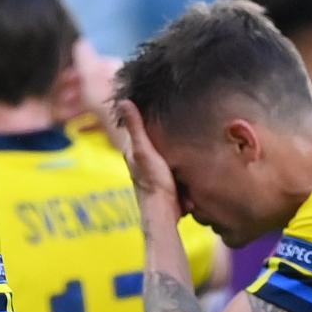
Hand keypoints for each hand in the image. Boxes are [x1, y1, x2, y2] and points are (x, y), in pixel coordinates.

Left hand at [115, 100, 181, 215]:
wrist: (164, 211)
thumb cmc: (153, 181)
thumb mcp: (144, 150)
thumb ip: (136, 127)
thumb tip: (123, 101)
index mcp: (131, 151)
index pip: (135, 127)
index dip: (142, 114)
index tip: (153, 101)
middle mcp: (139, 160)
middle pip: (150, 139)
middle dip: (160, 130)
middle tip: (172, 114)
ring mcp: (153, 170)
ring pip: (163, 152)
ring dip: (171, 145)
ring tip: (183, 129)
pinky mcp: (166, 179)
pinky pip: (173, 165)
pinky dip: (178, 161)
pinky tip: (187, 154)